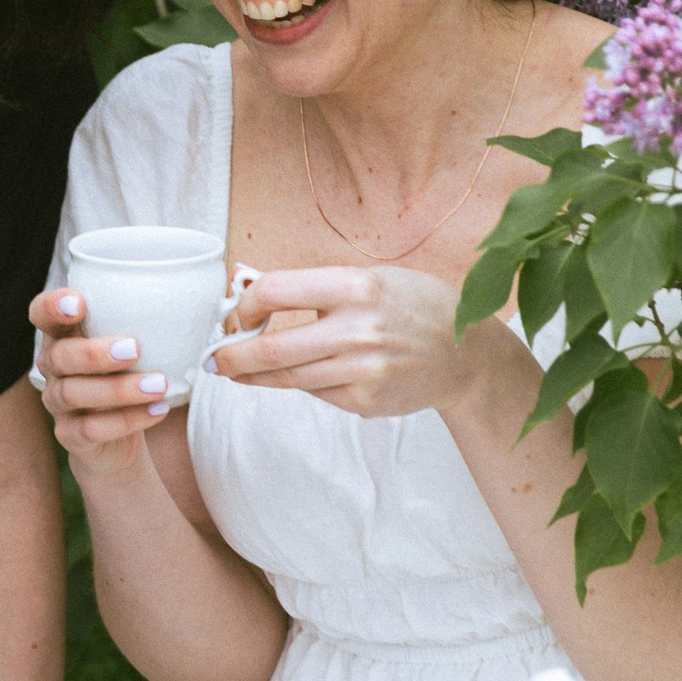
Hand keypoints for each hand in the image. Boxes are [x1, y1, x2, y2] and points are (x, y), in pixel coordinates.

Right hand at [27, 285, 170, 472]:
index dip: (53, 306)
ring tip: (158, 385)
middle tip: (134, 348)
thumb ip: (144, 322)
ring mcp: (57, 403)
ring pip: (75, 393)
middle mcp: (52, 367)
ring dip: (119, 389)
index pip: (41, 313)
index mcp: (63, 336)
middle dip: (95, 352)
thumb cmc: (127, 376)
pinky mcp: (70, 436)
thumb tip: (199, 296)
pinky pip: (92, 429)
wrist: (115, 438)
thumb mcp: (130, 347)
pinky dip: (127, 421)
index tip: (81, 302)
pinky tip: (157, 411)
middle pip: (59, 356)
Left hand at [214, 263, 497, 421]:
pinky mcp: (364, 403)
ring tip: (236, 373)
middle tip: (214, 360)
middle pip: (272, 349)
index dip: (245, 303)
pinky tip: (308, 373)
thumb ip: (317, 286)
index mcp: (356, 287)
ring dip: (254, 377)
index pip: (274, 292)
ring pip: (287, 379)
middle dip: (232, 357)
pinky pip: (316, 392)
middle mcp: (357, 330)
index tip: (237, 312)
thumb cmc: (416, 306)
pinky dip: (303, 383)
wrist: (467, 355)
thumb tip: (252, 290)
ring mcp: (362, 372)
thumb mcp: (373, 278)